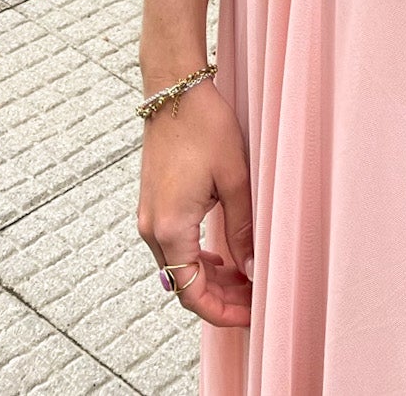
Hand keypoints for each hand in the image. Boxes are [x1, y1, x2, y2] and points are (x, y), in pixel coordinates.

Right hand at [137, 78, 255, 327]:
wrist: (174, 90)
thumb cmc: (205, 127)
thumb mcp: (234, 179)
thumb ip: (243, 229)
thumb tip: (254, 269)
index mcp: (171, 228)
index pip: (192, 293)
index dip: (222, 312)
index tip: (251, 315)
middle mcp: (153, 228)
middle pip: (184, 285)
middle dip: (220, 298)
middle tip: (256, 299)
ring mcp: (149, 216)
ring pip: (179, 267)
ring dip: (210, 279)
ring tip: (246, 277)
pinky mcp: (153, 204)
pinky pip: (174, 246)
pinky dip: (197, 258)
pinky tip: (223, 256)